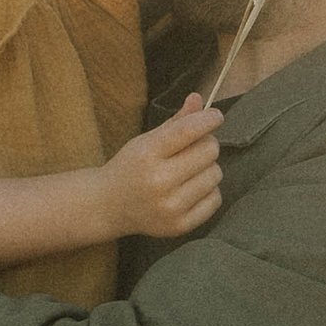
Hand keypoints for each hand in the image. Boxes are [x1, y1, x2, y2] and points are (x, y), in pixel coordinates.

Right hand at [98, 97, 223, 240]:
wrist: (110, 206)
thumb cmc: (131, 167)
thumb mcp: (146, 140)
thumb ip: (176, 122)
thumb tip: (198, 99)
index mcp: (147, 154)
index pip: (188, 130)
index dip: (208, 119)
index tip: (216, 116)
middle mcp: (159, 181)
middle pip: (209, 151)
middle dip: (207, 145)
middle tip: (195, 149)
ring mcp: (170, 206)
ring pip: (215, 174)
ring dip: (208, 169)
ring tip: (190, 172)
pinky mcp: (180, 225)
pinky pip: (215, 199)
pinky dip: (209, 191)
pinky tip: (191, 190)